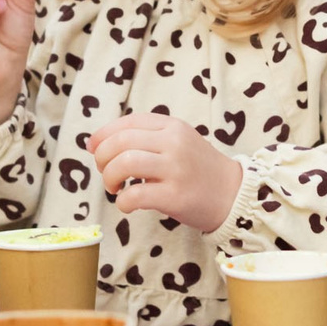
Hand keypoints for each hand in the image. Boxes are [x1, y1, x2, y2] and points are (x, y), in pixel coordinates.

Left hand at [87, 112, 243, 233]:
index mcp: (172, 126)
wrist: (234, 194)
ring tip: (115, 187)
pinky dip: (123, 201)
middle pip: (120, 142)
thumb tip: (97, 143)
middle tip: (106, 173)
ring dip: (110, 177)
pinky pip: (135, 195)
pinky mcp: (175, 196)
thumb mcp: (178, 141)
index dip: (103, 134)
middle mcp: (174, 143)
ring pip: (124, 163)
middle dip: (102, 158)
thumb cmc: (199, 170)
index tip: (92, 147)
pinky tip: (127, 204)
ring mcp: (175, 169)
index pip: (128, 122)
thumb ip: (146, 138)